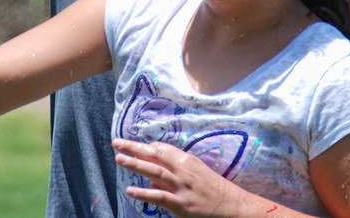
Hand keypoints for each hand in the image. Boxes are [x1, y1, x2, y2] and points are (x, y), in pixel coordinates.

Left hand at [113, 139, 243, 217]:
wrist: (233, 206)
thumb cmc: (214, 191)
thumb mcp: (196, 175)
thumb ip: (174, 174)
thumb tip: (150, 179)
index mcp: (187, 161)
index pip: (162, 149)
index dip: (145, 146)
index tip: (132, 143)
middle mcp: (183, 170)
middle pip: (155, 155)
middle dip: (134, 148)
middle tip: (116, 143)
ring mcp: (181, 186)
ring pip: (154, 171)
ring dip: (135, 164)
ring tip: (119, 158)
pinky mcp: (181, 204)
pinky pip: (158, 197)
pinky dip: (143, 193)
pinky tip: (130, 190)